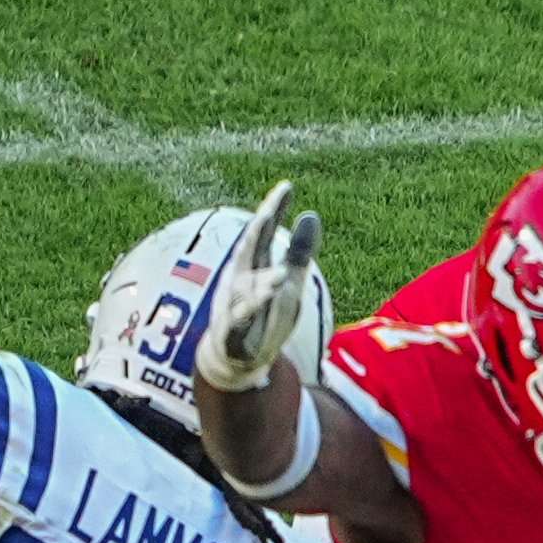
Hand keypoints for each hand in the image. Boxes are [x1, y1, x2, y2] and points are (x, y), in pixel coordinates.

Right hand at [194, 180, 324, 391]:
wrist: (236, 356)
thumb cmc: (263, 312)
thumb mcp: (289, 279)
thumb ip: (298, 250)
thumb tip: (310, 214)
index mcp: (254, 263)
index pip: (264, 232)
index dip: (274, 209)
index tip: (287, 186)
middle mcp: (241, 278)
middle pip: (249, 250)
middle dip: (258, 230)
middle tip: (270, 208)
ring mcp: (235, 303)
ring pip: (248, 286)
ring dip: (263, 278)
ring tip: (282, 272)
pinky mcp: (233, 329)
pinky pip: (241, 318)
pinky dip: (251, 310)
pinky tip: (263, 302)